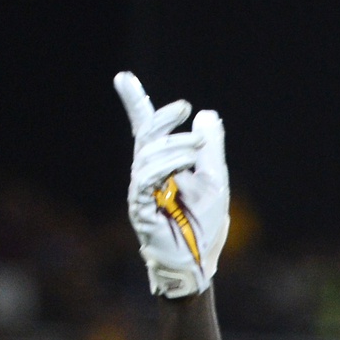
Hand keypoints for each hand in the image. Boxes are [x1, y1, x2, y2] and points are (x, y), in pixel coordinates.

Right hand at [114, 72, 229, 296]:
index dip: (136, 104)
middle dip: (160, 117)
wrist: (200, 262)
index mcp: (164, 166)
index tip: (123, 78)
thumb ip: (210, 148)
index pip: (146, 130)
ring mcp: (141, 190)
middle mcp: (148, 174)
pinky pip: (146, 178)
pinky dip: (166, 166)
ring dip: (176, 145)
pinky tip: (185, 164)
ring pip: (148, 155)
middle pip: (145, 136)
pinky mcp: (140, 206)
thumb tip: (207, 114)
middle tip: (184, 107)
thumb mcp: (216, 179)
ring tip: (199, 144)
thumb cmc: (204, 225)